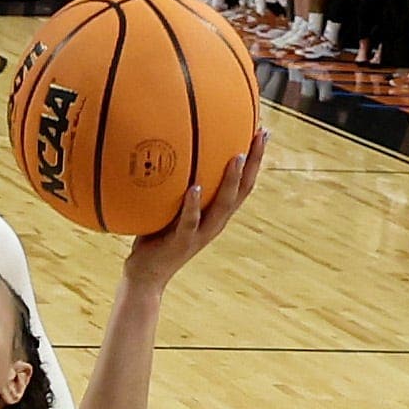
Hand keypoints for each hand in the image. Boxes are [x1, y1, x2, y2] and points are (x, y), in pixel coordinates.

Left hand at [124, 128, 264, 283]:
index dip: (255, 159)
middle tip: (261, 134)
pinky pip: (189, 222)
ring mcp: (200, 233)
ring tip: (236, 156)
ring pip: (223, 205)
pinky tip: (194, 188)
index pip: (243, 183)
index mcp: (216, 213)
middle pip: (243, 189)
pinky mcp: (181, 243)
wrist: (146, 276)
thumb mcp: (169, 209)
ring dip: (231, 180)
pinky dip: (193, 205)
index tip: (262, 131)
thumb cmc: (156, 239)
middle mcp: (215, 222)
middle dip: (254, 161)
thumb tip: (166, 153)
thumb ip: (175, 188)